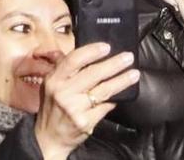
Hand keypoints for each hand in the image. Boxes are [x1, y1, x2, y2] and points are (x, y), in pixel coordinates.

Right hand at [33, 43, 138, 159]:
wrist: (49, 137)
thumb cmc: (52, 107)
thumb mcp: (50, 84)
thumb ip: (64, 68)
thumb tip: (87, 52)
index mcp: (54, 79)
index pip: (74, 60)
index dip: (91, 51)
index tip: (106, 47)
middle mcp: (63, 92)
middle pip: (93, 74)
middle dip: (114, 64)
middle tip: (128, 57)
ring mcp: (75, 108)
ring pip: (104, 90)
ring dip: (121, 81)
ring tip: (134, 74)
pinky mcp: (86, 122)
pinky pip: (105, 107)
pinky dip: (115, 99)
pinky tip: (123, 94)